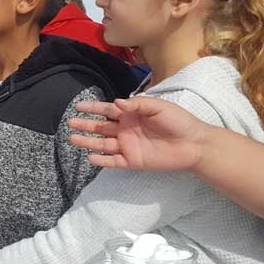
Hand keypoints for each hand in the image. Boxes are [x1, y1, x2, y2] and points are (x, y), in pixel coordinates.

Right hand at [68, 97, 207, 171]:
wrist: (193, 144)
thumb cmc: (178, 121)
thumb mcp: (158, 106)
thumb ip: (137, 104)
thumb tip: (115, 103)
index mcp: (131, 115)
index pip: (107, 110)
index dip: (93, 107)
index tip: (78, 106)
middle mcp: (126, 130)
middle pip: (101, 127)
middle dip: (85, 124)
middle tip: (70, 122)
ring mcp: (128, 146)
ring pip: (102, 144)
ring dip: (88, 141)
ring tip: (72, 138)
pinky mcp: (133, 161)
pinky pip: (113, 161)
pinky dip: (101, 160)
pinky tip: (90, 158)